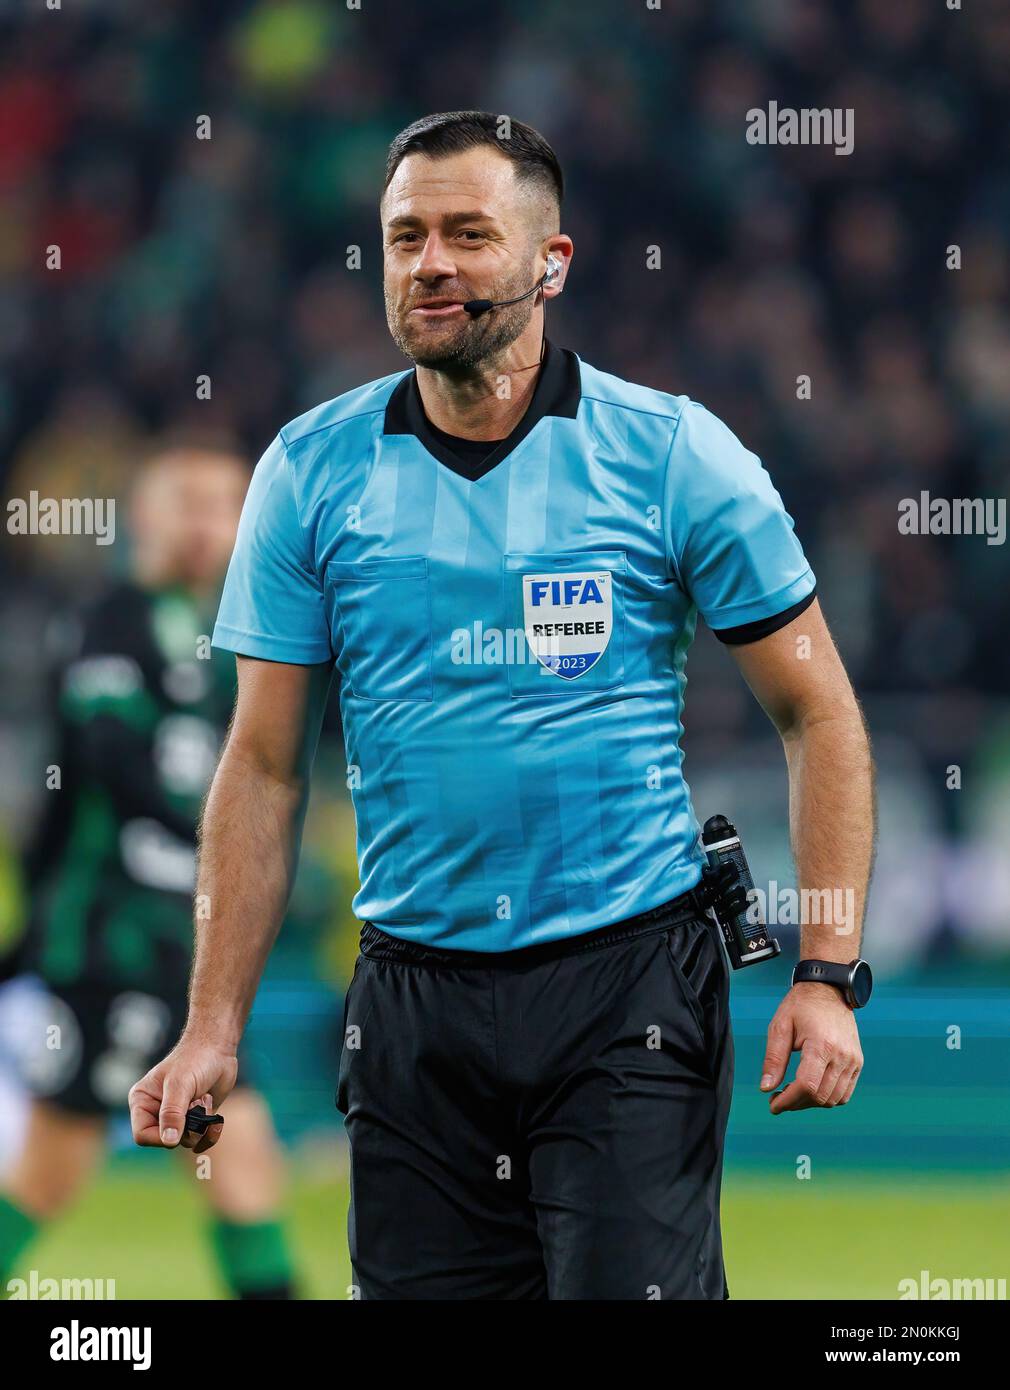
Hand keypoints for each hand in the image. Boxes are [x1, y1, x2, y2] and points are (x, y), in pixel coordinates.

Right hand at [129, 1036, 237, 1152]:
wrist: (218, 1049)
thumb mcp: (180, 1084)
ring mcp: (176, 1117)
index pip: (142, 1135)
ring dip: (200, 1125)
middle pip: (167, 1141)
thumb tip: (168, 1141)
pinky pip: (199, 1140)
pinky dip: (209, 1133)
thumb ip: (172, 1113)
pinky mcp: (194, 1120)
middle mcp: (156, 1112)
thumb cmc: (195, 1060)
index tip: (181, 1124)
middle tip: (197, 1102)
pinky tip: (214, 1117)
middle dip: (186, 1127)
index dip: (161, 1136)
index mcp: (142, 1101)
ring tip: (204, 1099)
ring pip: (186, 1142)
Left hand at [760, 982, 862, 1113]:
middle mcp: (842, 1055)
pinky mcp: (857, 1062)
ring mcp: (853, 1060)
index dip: (788, 1101)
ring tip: (793, 1092)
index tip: (773, 1104)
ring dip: (811, 1103)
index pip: (807, 1086)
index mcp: (821, 1045)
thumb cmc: (801, 1006)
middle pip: (820, 1097)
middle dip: (796, 1103)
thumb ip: (773, 1059)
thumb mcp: (780, 1026)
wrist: (829, 989)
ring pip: (833, 1100)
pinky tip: (810, 1089)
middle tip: (777, 1098)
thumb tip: (765, 1088)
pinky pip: (845, 1093)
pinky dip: (827, 1098)